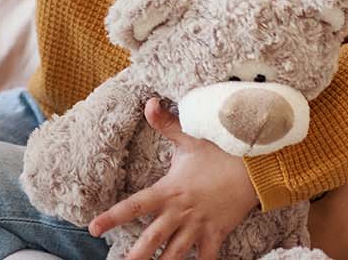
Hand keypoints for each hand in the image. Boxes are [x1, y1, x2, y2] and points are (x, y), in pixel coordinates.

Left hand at [88, 98, 258, 259]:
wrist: (255, 169)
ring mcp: (198, 226)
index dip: (111, 218)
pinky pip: (207, 258)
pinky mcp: (216, 235)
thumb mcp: (189, 138)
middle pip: (151, 239)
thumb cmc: (219, 154)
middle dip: (135, 256)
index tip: (92, 228)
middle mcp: (179, 213)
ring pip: (175, 254)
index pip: (133, 206)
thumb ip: (165, 125)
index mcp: (167, 191)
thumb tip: (148, 102)